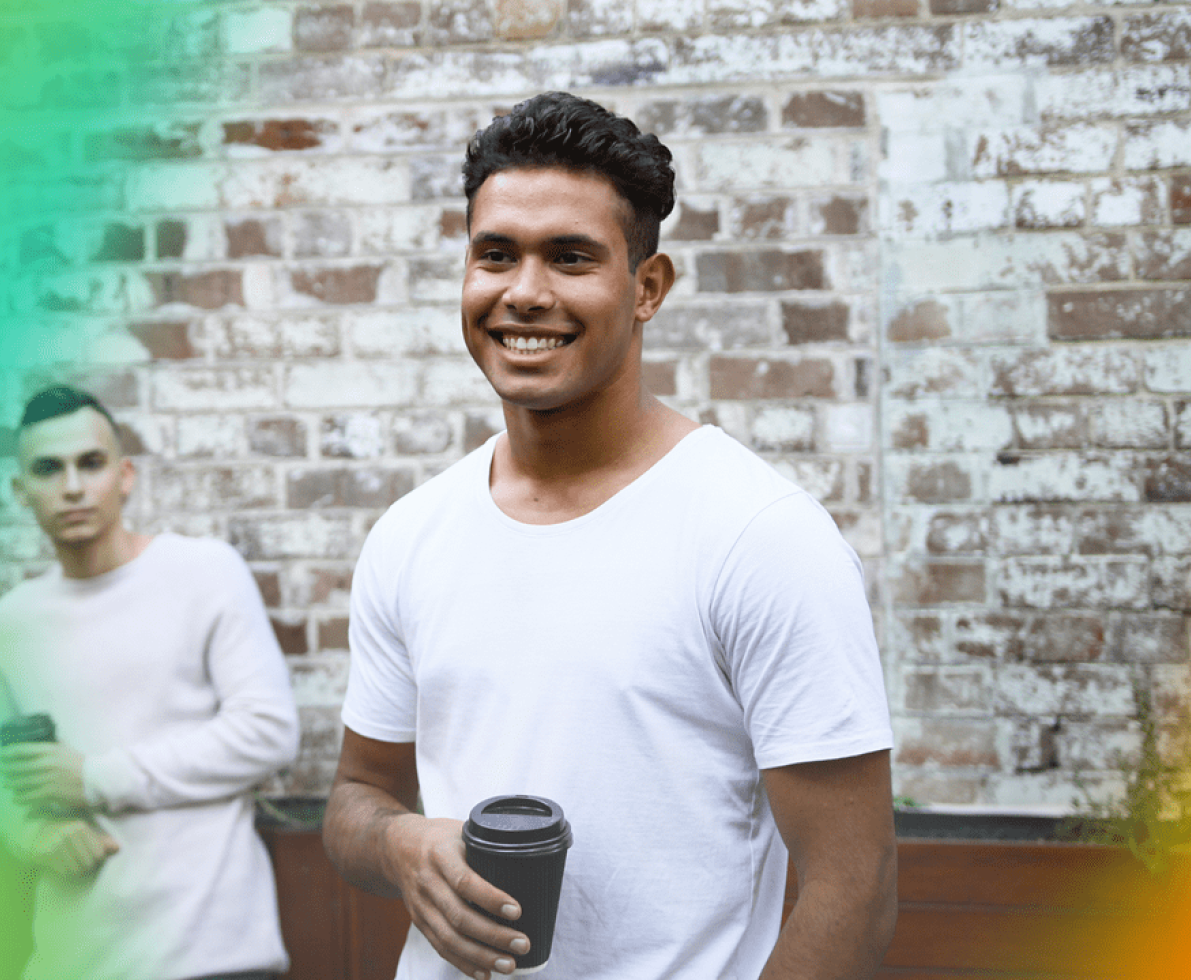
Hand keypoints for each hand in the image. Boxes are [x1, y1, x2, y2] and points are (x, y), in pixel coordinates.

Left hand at [0, 742, 86, 809]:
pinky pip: (30, 795)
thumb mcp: (67, 750)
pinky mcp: (50, 792)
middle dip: (8, 768)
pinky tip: (17, 798)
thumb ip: (53, 747)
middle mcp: (47, 763)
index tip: (2, 754)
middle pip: (19, 766)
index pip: (24, 749)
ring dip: (13, 783)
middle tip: (2, 770)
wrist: (97, 779)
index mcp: (52, 750)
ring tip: (7, 784)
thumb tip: (40, 745)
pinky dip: (21, 797)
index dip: (9, 751)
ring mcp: (48, 778)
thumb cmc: (82, 763)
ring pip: (23, 781)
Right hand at [23, 819, 118, 877]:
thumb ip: (101, 840)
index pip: (99, 853)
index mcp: (81, 827)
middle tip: (85, 865)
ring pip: (76, 869)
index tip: (96, 858)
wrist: (39, 834)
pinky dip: (67, 873)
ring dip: (78, 871)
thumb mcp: (84, 833)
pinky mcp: (46, 855)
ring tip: (76, 866)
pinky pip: (64, 872)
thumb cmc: (68, 834)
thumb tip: (118, 847)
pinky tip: (65, 867)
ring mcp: (56, 844)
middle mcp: (68, 834)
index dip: (99, 859)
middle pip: (88, 863)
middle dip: (88, 867)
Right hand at [383, 814, 529, 979]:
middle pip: (459, 916)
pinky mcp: (420, 922)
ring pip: (449, 938)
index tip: (517, 911)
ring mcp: (421, 906)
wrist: (396, 848)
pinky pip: (441, 947)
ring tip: (509, 964)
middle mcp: (427, 882)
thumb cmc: (439, 837)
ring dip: (481, 956)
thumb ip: (486, 845)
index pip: (464, 881)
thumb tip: (527, 858)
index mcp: (440, 854)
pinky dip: (463, 963)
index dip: (490, 899)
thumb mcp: (460, 830)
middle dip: (493, 935)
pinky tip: (485, 973)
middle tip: (522, 943)